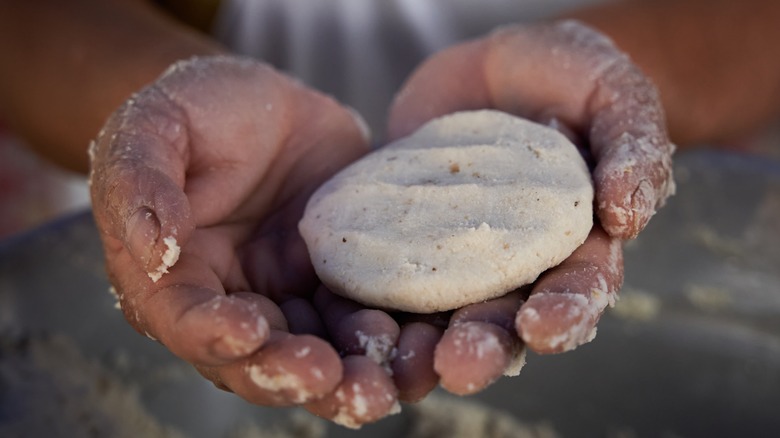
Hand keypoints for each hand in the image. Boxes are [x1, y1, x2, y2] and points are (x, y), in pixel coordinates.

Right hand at [89, 56, 400, 425]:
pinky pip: (359, 319)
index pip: (186, 322)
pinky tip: (414, 342)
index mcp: (173, 278)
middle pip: (253, 359)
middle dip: (289, 375)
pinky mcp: (335, 283)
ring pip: (314, 353)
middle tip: (329, 378)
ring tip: (379, 387)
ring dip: (345, 379)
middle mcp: (231, 301)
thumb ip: (141, 181)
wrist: (270, 103)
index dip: (213, 334)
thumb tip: (152, 249)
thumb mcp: (156, 125)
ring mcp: (288, 296)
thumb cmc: (199, 111)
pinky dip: (385, 338)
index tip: (249, 331)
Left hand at [385, 20, 673, 393]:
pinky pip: (385, 265)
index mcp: (574, 246)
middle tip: (462, 366)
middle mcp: (514, 264)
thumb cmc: (571, 80)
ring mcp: (455, 252)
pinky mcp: (405, 232)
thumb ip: (632, 147)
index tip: (544, 326)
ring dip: (426, 342)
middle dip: (487, 346)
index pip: (577, 291)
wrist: (502, 65)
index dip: (566, 313)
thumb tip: (631, 216)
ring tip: (405, 360)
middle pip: (504, 319)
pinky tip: (352, 310)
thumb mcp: (613, 96)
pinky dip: (371, 294)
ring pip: (441, 310)